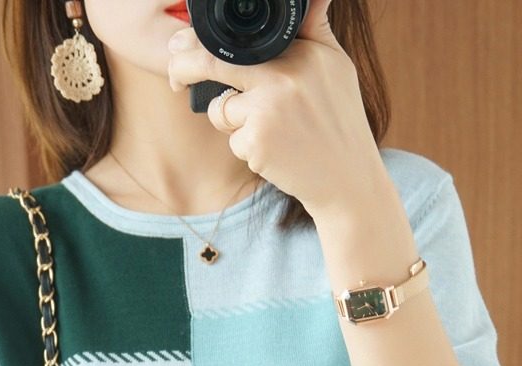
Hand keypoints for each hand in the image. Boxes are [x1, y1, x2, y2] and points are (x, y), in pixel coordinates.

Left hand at [167, 0, 388, 218]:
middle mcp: (283, 76)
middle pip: (213, 62)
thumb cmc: (339, 123)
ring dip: (233, 121)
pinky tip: (275, 152)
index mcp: (301, 52)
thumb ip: (315, 30)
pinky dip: (247, 148)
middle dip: (183, 68)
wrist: (347, 179)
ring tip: (272, 131)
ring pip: (221, 109)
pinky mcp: (256, 141)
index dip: (201, 41)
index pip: (238, 40)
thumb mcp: (336, 67)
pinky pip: (232, 140)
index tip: (182, 45)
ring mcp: (267, 109)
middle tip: (175, 78)